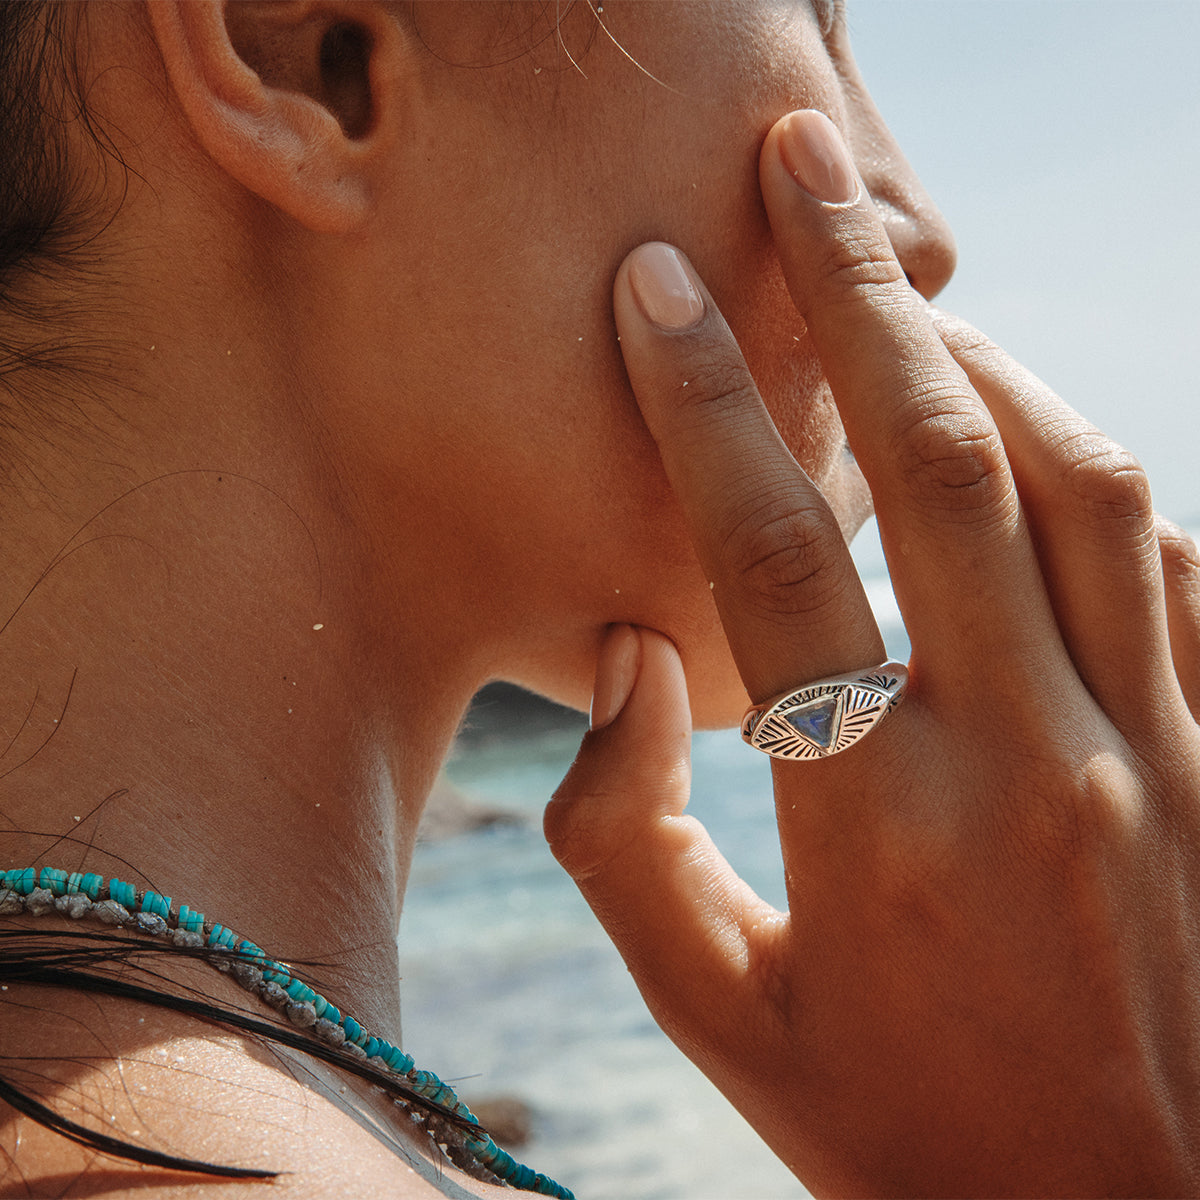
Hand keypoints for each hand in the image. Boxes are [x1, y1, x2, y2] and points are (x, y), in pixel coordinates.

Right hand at [545, 110, 1199, 1196]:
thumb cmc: (900, 1141)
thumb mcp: (719, 1015)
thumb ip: (627, 840)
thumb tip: (637, 664)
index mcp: (885, 830)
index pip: (775, 555)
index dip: (702, 402)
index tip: (651, 293)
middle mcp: (1041, 765)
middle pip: (949, 460)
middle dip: (861, 292)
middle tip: (805, 169)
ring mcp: (1166, 761)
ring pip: (1087, 486)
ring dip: (987, 367)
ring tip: (908, 306)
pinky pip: (1182, 570)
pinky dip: (1099, 478)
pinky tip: (1032, 448)